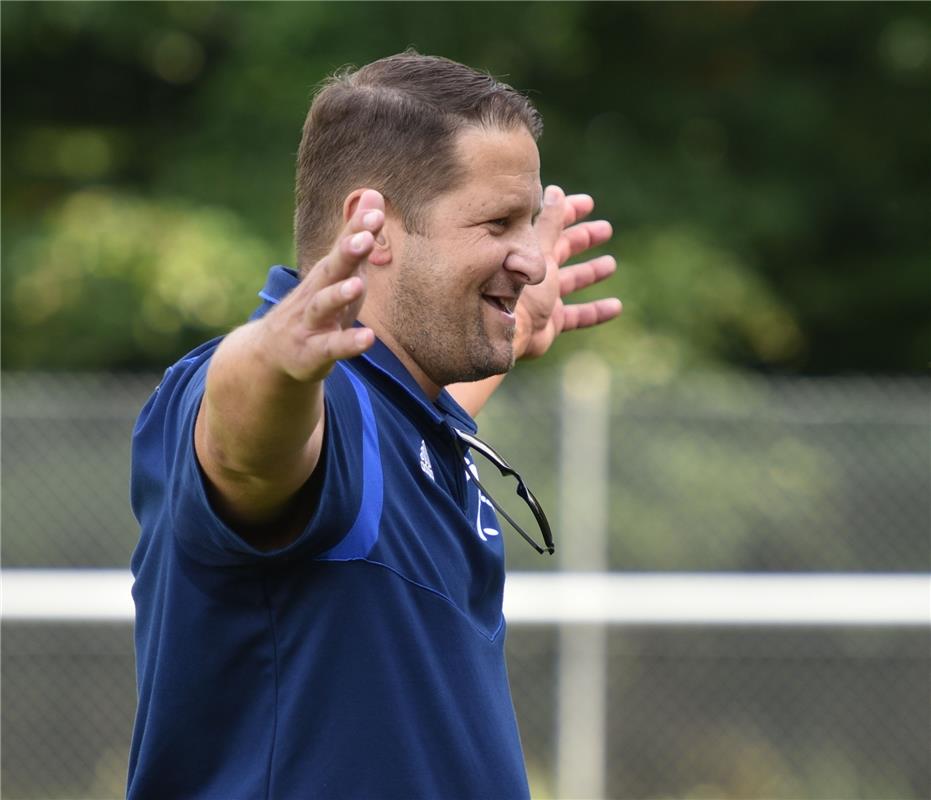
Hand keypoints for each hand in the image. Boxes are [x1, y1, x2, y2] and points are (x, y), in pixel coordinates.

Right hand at [258, 190, 384, 381]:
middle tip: (364, 236)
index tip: (374, 209)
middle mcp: (316, 293)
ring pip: (323, 306)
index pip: (343, 246)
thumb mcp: (339, 272)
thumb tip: (374, 193)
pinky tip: (367, 339)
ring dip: (339, 295)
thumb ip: (357, 237)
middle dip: (347, 252)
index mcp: (327, 273)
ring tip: (357, 284)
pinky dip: (348, 343)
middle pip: (331, 269)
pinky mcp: (312, 353)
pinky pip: (331, 347)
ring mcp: (311, 323)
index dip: (358, 229)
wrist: (270, 354)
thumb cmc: (316, 307)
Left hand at [514, 185, 621, 359]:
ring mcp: (544, 299)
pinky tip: (616, 307)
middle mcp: (536, 274)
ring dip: (591, 272)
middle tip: (605, 229)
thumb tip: (557, 191)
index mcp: (530, 252)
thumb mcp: (538, 250)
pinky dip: (596, 312)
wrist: (505, 332)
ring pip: (572, 281)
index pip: (551, 226)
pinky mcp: (550, 323)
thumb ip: (549, 223)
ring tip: (611, 264)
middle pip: (563, 250)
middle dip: (583, 238)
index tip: (588, 203)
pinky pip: (578, 316)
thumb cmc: (518, 289)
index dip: (568, 212)